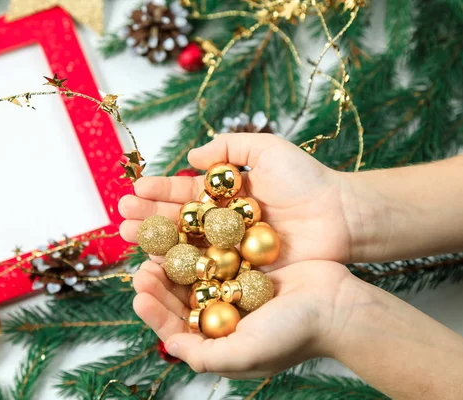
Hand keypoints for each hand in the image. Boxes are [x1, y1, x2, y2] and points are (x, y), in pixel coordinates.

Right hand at [119, 133, 355, 268]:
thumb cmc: (306, 180)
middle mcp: (222, 224)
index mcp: (225, 196)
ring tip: (128, 237)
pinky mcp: (239, 273)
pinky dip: (180, 268)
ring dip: (155, 242)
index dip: (159, 191)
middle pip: (178, 221)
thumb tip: (191, 156)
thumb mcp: (266, 149)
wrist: (341, 216)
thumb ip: (229, 146)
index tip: (133, 190)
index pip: (184, 193)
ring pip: (185, 246)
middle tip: (121, 218)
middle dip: (148, 218)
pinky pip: (205, 270)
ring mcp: (229, 250)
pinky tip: (155, 264)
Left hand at [131, 258, 353, 378]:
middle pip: (180, 299)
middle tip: (143, 266)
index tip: (140, 293)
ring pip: (193, 274)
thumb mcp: (247, 354)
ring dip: (173, 262)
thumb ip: (206, 356)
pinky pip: (215, 254)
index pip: (176, 329)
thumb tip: (169, 347)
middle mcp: (222, 315)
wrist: (336, 305)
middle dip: (159, 284)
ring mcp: (232, 288)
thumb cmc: (293, 334)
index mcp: (218, 340)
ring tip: (157, 247)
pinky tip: (185, 232)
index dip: (155, 313)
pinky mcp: (244, 265)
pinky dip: (199, 245)